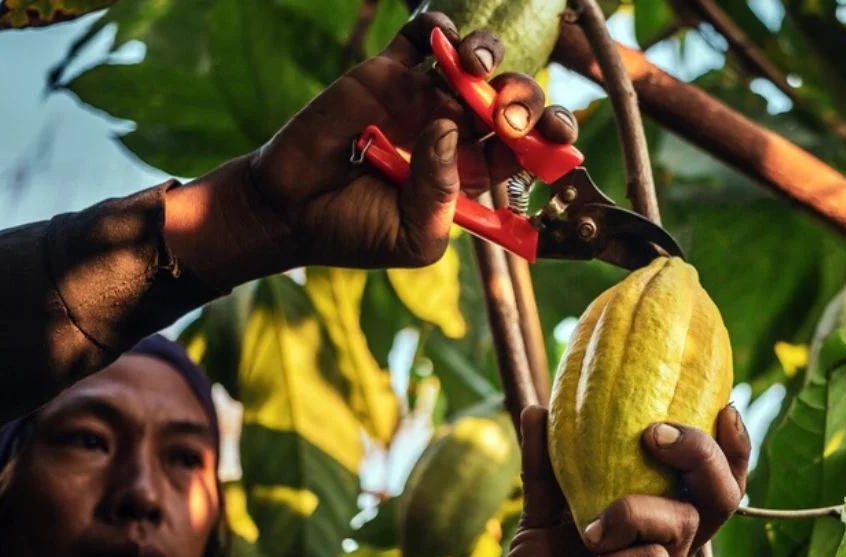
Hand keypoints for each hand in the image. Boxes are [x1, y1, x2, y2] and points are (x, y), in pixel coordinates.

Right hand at [164, 12, 578, 287]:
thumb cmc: (356, 233)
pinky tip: (441, 39)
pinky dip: (438, 28)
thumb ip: (440, 196)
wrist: (290, 211)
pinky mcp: (385, 74)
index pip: (527, 148)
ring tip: (470, 69)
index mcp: (472, 174)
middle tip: (506, 114)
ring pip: (476, 62)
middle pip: (511, 102)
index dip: (549, 137)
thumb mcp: (413, 239)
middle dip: (525, 99)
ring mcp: (422, 99)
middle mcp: (455, 133)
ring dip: (487, 55)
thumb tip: (448, 130)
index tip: (555, 137)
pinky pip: (422, 37)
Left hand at [500, 405, 749, 556]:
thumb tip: (536, 408)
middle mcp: (671, 550)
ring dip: (631, 514)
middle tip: (654, 435)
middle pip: (720, 495)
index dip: (728, 447)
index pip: (708, 481)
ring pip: (682, 524)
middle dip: (700, 454)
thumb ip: (544, 468)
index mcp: (655, 522)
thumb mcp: (540, 517)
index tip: (725, 407)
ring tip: (589, 532)